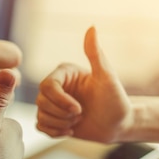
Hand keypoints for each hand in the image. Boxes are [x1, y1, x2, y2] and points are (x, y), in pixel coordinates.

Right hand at [36, 26, 132, 142]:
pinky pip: (40, 127)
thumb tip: (92, 27)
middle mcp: (55, 87)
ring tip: (77, 122)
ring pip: (40, 115)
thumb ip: (95, 53)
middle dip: (62, 114)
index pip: (47, 86)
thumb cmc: (116, 100)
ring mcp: (52, 104)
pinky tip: (70, 131)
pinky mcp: (51, 119)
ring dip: (60, 124)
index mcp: (64, 74)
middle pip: (41, 102)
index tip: (79, 109)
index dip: (60, 101)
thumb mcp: (107, 77)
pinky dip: (54, 132)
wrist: (119, 125)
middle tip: (81, 114)